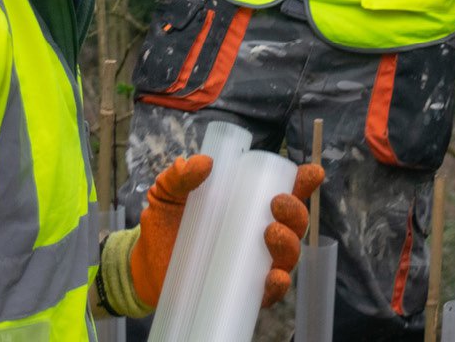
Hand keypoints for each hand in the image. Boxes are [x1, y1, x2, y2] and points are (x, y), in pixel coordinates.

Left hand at [103, 155, 326, 314]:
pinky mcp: (244, 290)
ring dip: (289, 244)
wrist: (144, 265)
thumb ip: (180, 174)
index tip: (310, 173)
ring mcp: (253, 262)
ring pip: (288, 255)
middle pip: (294, 222)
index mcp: (247, 203)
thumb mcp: (168, 192)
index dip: (303, 182)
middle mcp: (258, 232)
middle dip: (296, 211)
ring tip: (271, 234)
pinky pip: (271, 291)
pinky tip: (274, 277)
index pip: (285, 191)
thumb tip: (203, 163)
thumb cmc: (165, 223)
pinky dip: (278, 285)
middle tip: (276, 203)